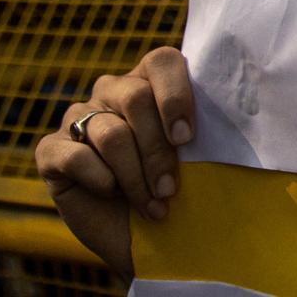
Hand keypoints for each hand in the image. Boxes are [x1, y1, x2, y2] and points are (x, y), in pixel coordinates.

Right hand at [33, 46, 194, 277]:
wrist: (144, 236)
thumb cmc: (179, 188)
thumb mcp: (201, 156)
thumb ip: (209, 128)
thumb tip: (244, 112)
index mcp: (153, 82)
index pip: (163, 60)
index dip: (176, 96)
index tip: (187, 138)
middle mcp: (114, 91)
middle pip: (136, 98)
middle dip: (157, 149)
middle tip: (170, 187)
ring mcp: (79, 117)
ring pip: (110, 132)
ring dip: (134, 176)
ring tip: (153, 203)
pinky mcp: (51, 150)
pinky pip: (72, 155)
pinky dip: (98, 180)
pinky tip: (110, 194)